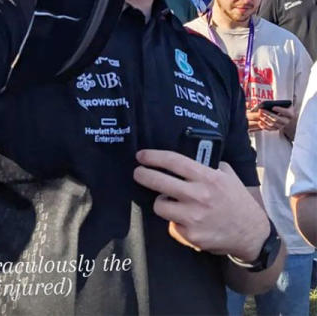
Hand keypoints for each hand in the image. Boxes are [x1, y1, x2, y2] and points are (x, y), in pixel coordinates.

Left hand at [133, 149, 268, 260]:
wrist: (252, 234)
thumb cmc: (237, 201)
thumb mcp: (228, 177)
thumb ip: (208, 166)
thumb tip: (185, 159)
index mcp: (209, 178)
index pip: (174, 161)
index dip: (153, 157)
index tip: (141, 156)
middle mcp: (199, 196)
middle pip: (158, 182)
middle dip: (142, 175)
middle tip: (138, 173)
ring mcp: (194, 217)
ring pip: (159, 205)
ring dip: (162, 202)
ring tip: (171, 202)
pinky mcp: (191, 236)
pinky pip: (171, 225)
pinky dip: (175, 222)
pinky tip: (187, 221)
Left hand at [247, 105, 293, 131]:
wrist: (282, 114)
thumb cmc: (281, 107)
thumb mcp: (282, 104)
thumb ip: (277, 103)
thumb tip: (267, 104)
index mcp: (290, 114)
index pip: (286, 112)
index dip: (280, 110)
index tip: (273, 107)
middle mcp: (287, 121)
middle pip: (278, 119)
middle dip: (268, 114)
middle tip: (261, 110)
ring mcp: (282, 126)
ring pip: (273, 124)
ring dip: (265, 119)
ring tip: (259, 114)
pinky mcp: (276, 129)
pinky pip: (270, 129)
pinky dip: (264, 126)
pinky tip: (259, 121)